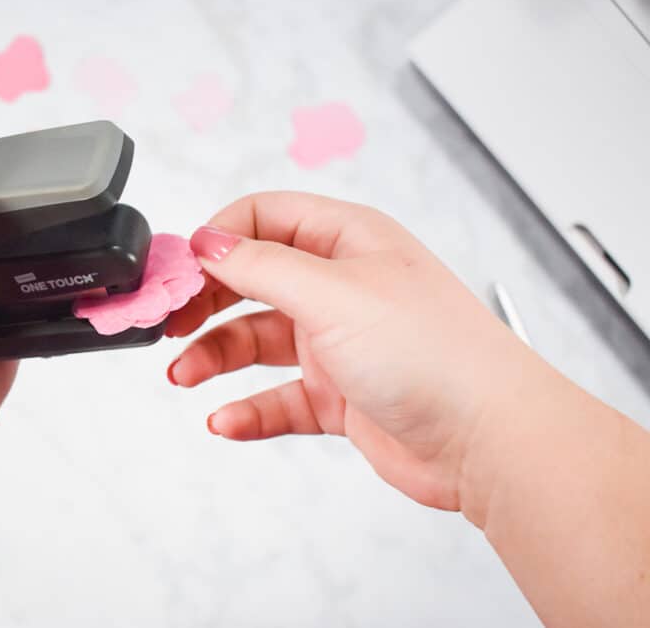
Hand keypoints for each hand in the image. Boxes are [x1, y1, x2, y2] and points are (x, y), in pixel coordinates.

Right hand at [167, 192, 549, 511]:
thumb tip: (207, 241)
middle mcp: (340, 286)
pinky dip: (247, 408)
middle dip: (206, 300)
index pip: (263, 218)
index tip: (177, 270)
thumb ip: (260, 266)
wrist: (490, 440)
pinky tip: (226, 420)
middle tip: (169, 322)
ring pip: (257, 340)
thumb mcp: (333, 293)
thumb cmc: (433, 353)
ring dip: (215, 356)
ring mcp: (339, 342)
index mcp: (347, 241)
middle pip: (251, 280)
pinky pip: (277, 398)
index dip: (216, 240)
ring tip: (184, 374)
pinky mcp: (339, 396)